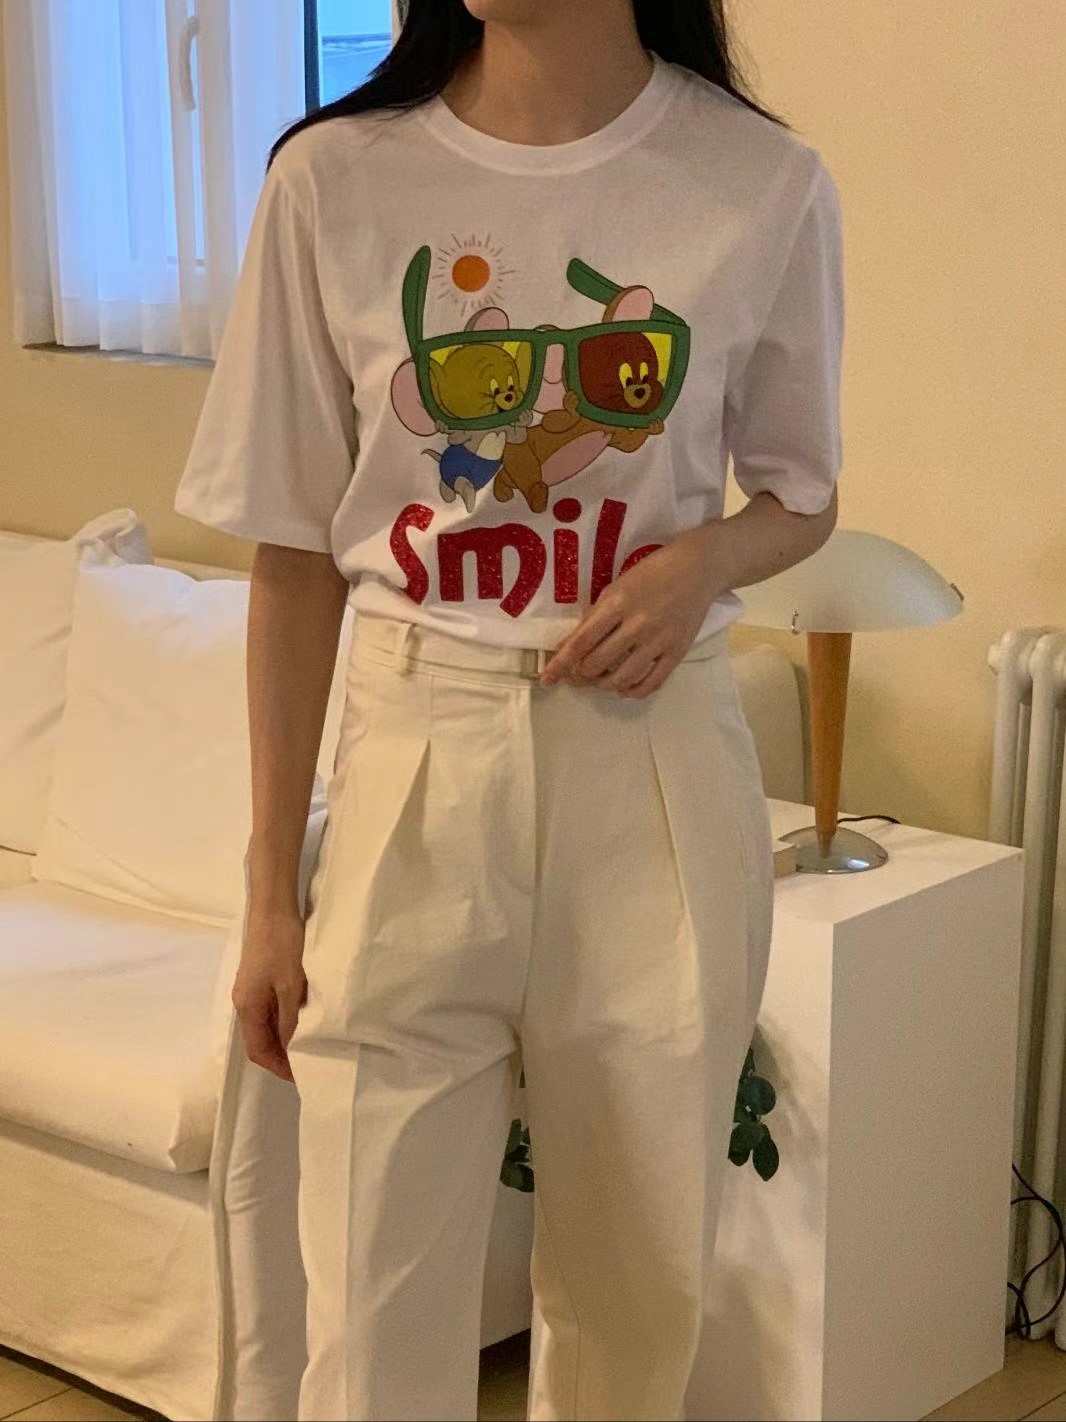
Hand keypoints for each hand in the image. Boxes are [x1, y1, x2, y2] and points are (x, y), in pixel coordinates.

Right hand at [230, 908, 307, 1082]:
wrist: (273, 908)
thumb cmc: (281, 945)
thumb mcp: (290, 985)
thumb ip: (289, 1018)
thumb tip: (290, 1048)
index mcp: (247, 1007)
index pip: (258, 1050)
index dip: (278, 1067)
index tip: (300, 1076)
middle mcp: (243, 1001)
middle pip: (259, 1039)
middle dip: (279, 1056)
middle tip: (306, 1064)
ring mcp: (250, 989)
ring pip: (264, 1024)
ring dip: (282, 1038)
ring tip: (306, 1046)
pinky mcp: (259, 977)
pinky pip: (268, 1009)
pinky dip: (282, 1021)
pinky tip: (300, 1019)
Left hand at [540, 524, 728, 698]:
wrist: (697, 568)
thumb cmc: (650, 573)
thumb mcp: (616, 588)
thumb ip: (594, 617)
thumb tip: (568, 647)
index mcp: (617, 603)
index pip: (581, 641)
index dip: (561, 664)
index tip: (547, 678)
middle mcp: (637, 624)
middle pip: (598, 663)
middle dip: (581, 675)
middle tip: (576, 676)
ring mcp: (659, 640)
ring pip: (623, 678)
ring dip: (604, 685)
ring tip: (599, 681)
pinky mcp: (678, 651)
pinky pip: (651, 682)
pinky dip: (633, 691)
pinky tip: (624, 688)